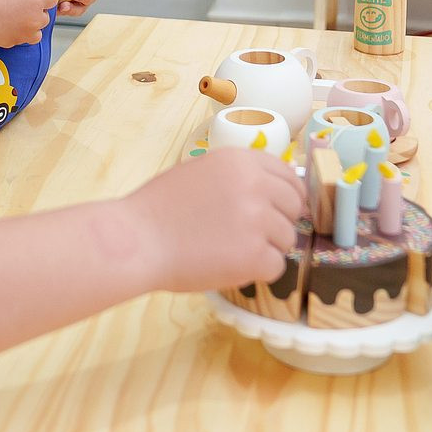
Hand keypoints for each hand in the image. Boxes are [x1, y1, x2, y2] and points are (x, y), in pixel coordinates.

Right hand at [0, 0, 58, 47]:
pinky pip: (19, 39)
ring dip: (32, 29)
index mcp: (36, 1)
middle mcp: (35, 19)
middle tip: (26, 10)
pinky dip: (15, 35)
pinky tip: (5, 28)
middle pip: (46, 18)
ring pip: (37, 34)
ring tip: (20, 23)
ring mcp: (25, 33)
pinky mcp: (14, 42)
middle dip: (38, 14)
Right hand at [124, 147, 305, 292]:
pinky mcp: (255, 254)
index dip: (287, 195)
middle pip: (294, 207)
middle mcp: (255, 185)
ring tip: (229, 251)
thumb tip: (271, 192)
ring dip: (266, 249)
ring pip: (287, 239)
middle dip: (278, 223)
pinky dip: (257, 272)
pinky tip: (229, 266)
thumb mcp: (200, 172)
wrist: (137, 240)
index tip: (280, 209)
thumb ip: (237, 177)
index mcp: (240, 160)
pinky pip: (276, 266)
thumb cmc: (157, 210)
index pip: (288, 175)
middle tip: (250, 236)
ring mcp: (258, 220)